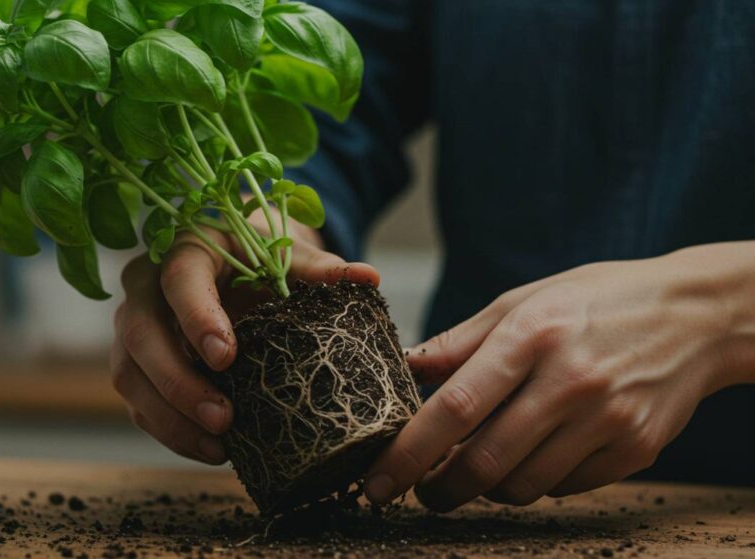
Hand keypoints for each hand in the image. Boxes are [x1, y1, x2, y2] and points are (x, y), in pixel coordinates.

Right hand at [110, 215, 378, 463]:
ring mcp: (133, 326)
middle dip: (178, 380)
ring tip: (220, 445)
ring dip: (170, 416)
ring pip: (130, 374)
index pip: (178, 281)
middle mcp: (145, 286)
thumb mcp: (286, 255)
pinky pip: (138, 402)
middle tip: (224, 417)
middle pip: (140, 332)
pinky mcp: (134, 363)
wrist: (231, 262)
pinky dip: (170, 431)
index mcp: (183, 250)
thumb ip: (321, 269)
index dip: (197, 319)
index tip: (227, 357)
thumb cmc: (258, 256)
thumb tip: (368, 278)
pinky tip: (211, 449)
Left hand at [365, 242, 754, 510]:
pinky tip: (533, 455)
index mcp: (530, 336)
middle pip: (483, 461)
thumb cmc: (596, 301)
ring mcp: (606, 420)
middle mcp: (569, 381)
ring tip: (475, 470)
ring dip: (485, 489)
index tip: (377, 481)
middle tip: (422, 490)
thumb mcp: (523, 301)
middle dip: (439, 488)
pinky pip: (564, 487)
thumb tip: (404, 368)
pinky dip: (535, 482)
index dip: (407, 453)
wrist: (697, 314)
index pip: (453, 408)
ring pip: (521, 485)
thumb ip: (460, 342)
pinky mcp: (634, 450)